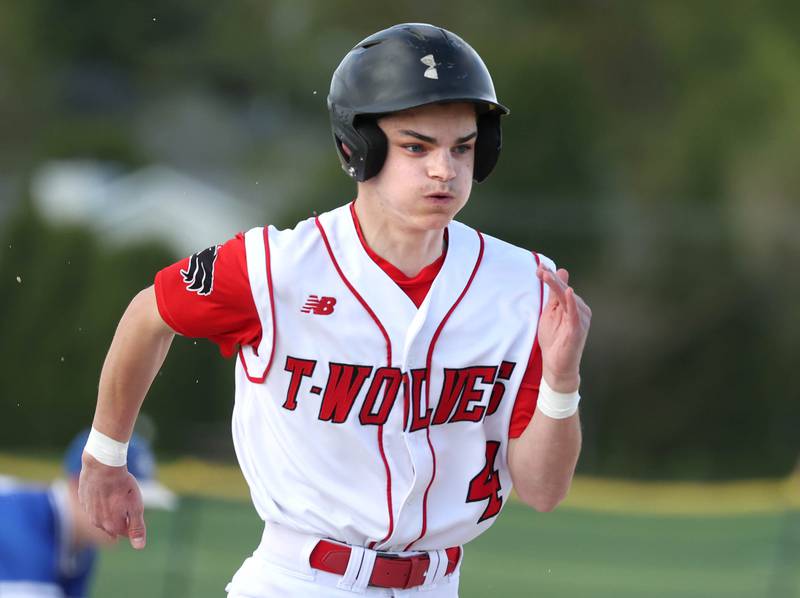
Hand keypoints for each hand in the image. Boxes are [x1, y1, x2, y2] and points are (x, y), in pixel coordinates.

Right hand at [78, 452, 146, 549]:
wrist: (103, 466)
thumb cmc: (122, 486)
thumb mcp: (136, 507)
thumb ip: (137, 528)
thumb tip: (139, 547)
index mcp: (111, 526)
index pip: (126, 532)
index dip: (133, 521)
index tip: (136, 507)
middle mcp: (97, 522)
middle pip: (113, 525)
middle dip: (121, 516)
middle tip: (126, 499)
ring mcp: (87, 510)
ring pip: (102, 514)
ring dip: (110, 507)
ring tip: (116, 492)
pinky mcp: (83, 498)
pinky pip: (93, 503)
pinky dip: (100, 498)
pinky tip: (105, 488)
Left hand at [536, 265, 591, 392]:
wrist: (557, 366)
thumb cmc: (554, 340)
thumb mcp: (550, 313)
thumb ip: (553, 295)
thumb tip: (558, 272)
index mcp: (573, 305)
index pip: (561, 287)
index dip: (550, 277)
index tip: (538, 268)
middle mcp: (580, 310)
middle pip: (564, 290)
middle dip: (552, 279)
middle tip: (540, 269)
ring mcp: (579, 320)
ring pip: (568, 299)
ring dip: (557, 286)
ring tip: (547, 275)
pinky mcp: (577, 330)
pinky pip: (574, 314)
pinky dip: (572, 303)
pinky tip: (568, 293)